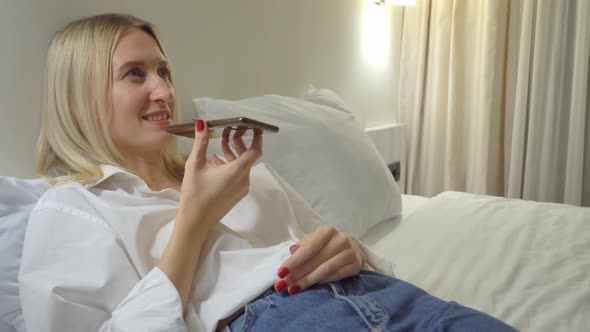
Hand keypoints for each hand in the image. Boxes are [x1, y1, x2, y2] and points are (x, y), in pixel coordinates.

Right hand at [177, 119, 262, 233]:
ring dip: (233, 154)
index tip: (254, 127)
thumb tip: (201, 122)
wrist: (195, 222)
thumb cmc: (194, 193)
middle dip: (239, 143)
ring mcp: (242, 189)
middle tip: (229, 132)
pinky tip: (216, 162)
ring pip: (242, 166)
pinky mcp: (237, 195)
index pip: (256, 151)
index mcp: (237, 171)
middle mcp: (244, 179)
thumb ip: (200, 142)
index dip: (257, 138)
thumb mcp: (194, 164)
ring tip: (220, 144)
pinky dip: (231, 166)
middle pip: (248, 157)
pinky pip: (238, 176)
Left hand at [274, 225, 365, 294]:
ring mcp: (350, 252)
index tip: (280, 273)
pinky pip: (336, 276)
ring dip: (307, 281)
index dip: (294, 261)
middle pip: (315, 260)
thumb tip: (292, 251)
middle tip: (282, 285)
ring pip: (325, 270)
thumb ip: (301, 247)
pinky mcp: (355, 265)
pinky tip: (310, 287)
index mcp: (327, 230)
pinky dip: (322, 282)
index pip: (308, 248)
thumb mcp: (313, 241)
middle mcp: (340, 239)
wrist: (351, 248)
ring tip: (293, 289)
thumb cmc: (326, 245)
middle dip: (296, 274)